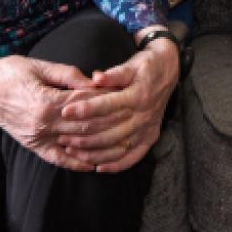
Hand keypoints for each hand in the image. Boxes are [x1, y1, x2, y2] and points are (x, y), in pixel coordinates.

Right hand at [0, 52, 119, 171]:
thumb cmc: (11, 72)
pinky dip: (77, 163)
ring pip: (76, 145)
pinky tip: (94, 164)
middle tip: (131, 119)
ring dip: (100, 145)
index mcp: (47, 102)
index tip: (124, 97)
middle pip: (86, 127)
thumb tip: (94, 81)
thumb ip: (68, 74)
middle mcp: (43, 124)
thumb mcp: (40, 65)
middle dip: (111, 123)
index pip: (86, 104)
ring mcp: (38, 138)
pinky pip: (58, 159)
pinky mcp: (33, 146)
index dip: (106, 101)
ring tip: (123, 142)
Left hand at [55, 38, 178, 171]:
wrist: (168, 71)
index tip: (65, 111)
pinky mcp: (150, 137)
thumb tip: (96, 77)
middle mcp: (143, 115)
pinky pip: (134, 157)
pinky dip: (116, 165)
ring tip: (72, 152)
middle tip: (62, 137)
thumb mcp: (132, 64)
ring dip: (94, 153)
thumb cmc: (146, 66)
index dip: (85, 109)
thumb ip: (114, 74)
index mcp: (137, 95)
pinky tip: (99, 168)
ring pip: (118, 147)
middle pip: (110, 131)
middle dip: (84, 136)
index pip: (107, 105)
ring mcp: (147, 129)